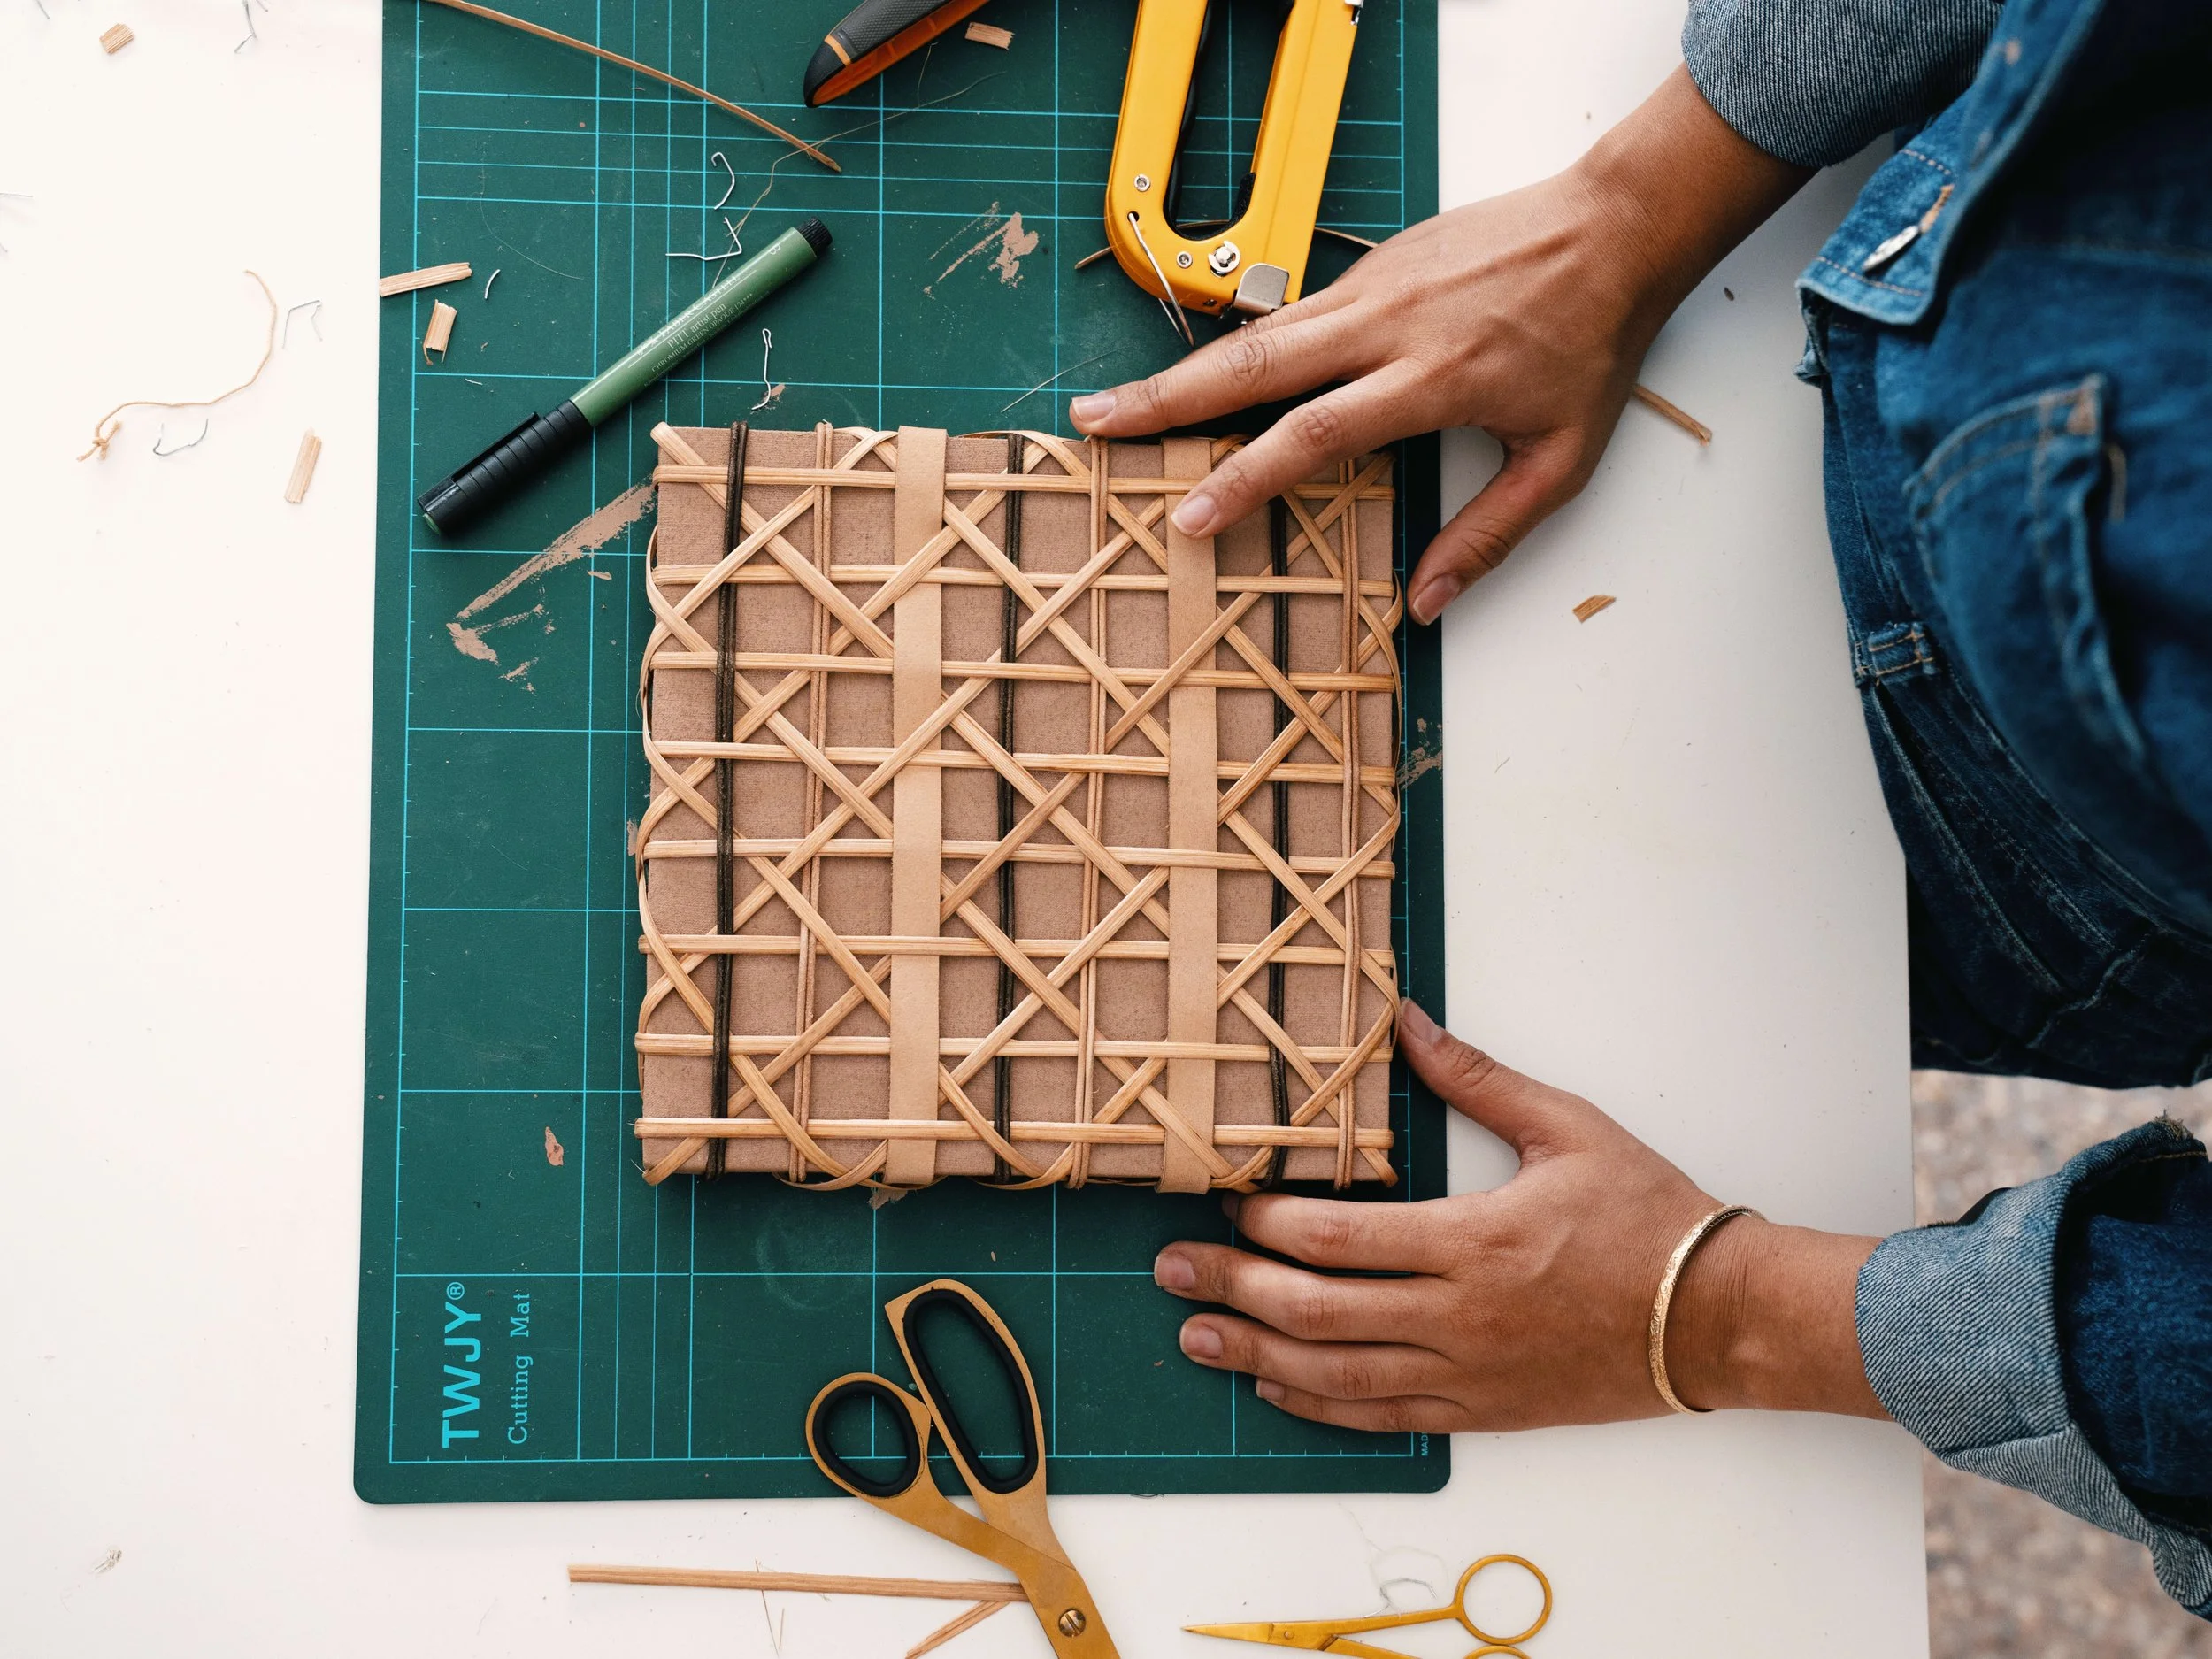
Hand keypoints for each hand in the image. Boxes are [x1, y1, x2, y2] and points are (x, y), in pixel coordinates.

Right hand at [1071, 66, 1807, 624]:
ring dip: (1180, 370)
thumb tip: (1426, 606)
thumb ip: (1489, 536)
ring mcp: (1374, 285)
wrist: (1617, 226)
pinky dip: (1235, 345)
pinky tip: (1197, 375)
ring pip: (1257, 333)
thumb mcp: (1561, 459)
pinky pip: (1290, 311)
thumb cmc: (1593, 342)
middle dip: (1164, 402)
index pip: (1313, 434)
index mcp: (1431, 379)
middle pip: (1252, 368)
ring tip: (1115, 402)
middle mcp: (1388, 324)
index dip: (1242, 480)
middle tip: (1093, 427)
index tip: (1187, 517)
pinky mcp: (1374, 263)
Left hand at [1151, 1000, 1884, 1430]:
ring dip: (1257, 1356)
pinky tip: (1276, 1389)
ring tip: (1197, 1338)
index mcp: (1473, 1240)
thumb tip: (1407, 1019)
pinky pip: (1385, 1417)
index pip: (1338, 1238)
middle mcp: (1459, 1316)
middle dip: (1233, 1290)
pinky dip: (1321, 1407)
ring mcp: (1469, 1373)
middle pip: (1316, 1310)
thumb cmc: (1650, 1216)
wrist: (1721, 1317)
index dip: (1266, 1225)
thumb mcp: (1567, 1126)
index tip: (1223, 1204)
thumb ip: (1477, 1077)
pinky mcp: (1485, 1411)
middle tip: (1171, 1270)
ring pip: (1337, 1375)